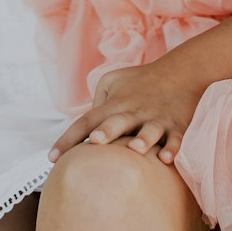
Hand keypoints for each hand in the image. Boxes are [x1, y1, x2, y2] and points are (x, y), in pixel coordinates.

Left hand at [49, 60, 203, 164]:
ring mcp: (156, 119)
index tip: (51, 157)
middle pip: (117, 122)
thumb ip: (98, 102)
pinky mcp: (177, 125)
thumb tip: (88, 129)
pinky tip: (167, 159)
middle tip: (93, 143)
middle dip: (106, 132)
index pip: (86, 121)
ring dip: (143, 140)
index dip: (68, 137)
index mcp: (115, 104)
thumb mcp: (112, 81)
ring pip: (149, 130)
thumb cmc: (140, 80)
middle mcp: (134, 111)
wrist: (181, 71)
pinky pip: (176, 139)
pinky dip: (173, 148)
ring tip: (135, 149)